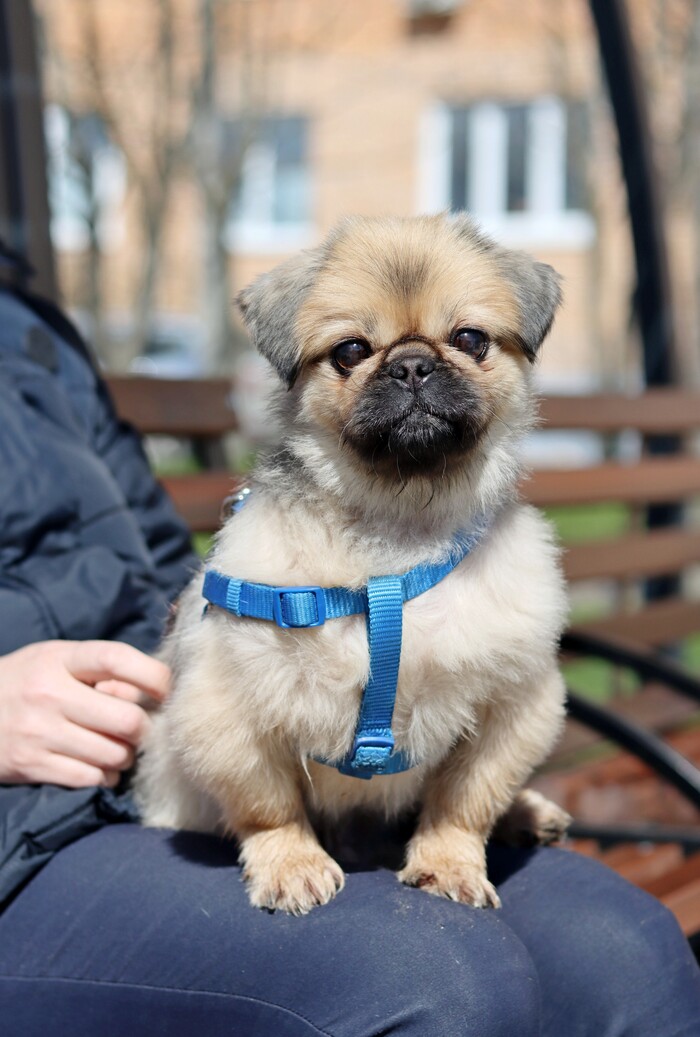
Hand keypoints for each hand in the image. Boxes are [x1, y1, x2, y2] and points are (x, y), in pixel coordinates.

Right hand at [0, 640, 170, 787]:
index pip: (116, 659)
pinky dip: (104, 776)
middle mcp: (49, 694)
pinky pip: (90, 778)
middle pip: (126, 719)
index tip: (166, 688)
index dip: (152, 675)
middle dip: (143, 728)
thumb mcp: (56, 661)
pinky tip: (100, 767)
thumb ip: (101, 673)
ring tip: (118, 748)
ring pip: (113, 754)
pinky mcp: (31, 765)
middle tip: (139, 729)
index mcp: (58, 659)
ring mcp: (39, 732)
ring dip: (126, 756)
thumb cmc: (26, 681)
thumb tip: (148, 695)